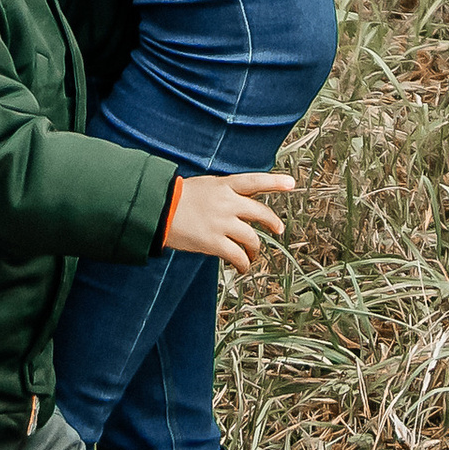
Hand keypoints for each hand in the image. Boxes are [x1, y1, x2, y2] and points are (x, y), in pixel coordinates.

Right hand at [164, 168, 292, 271]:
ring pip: (252, 238)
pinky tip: (242, 268)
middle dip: (273, 223)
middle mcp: (226, 202)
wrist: (156, 210)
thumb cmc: (175, 199)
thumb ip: (223, 193)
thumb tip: (238, 205)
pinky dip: (244, 264)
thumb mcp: (203, 187)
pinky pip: (238, 256)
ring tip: (253, 256)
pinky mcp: (214, 242)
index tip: (292, 183)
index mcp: (223, 186)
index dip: (274, 182)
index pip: (254, 181)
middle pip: (260, 213)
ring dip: (255, 249)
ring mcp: (222, 223)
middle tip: (279, 229)